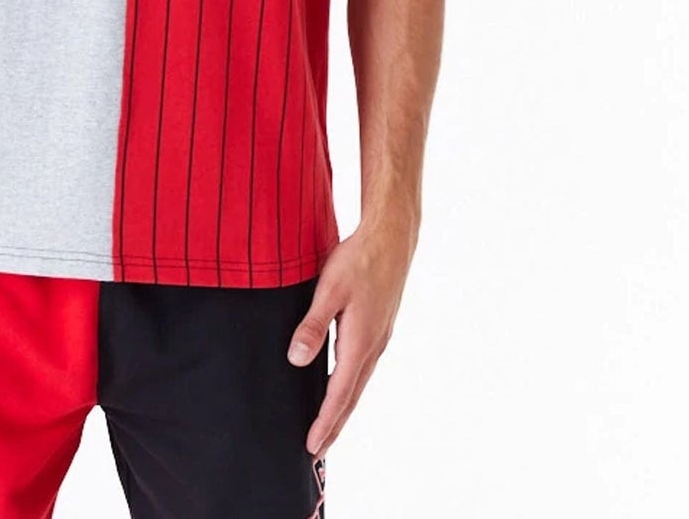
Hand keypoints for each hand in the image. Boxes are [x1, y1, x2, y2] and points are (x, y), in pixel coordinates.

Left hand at [286, 204, 418, 460]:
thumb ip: (312, 325)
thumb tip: (296, 360)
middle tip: (317, 450)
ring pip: (358, 382)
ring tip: (328, 426)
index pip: (339, 393)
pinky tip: (343, 384)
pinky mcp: (379, 327)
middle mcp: (373, 346)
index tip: (312, 446)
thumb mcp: (329, 290)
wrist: (392, 238)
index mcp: (360, 342)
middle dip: (334, 424)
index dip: (324, 421)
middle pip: (351, 396)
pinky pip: (363, 367)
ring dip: (343, 407)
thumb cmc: (359, 260)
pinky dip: (351, 385)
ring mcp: (379, 337)